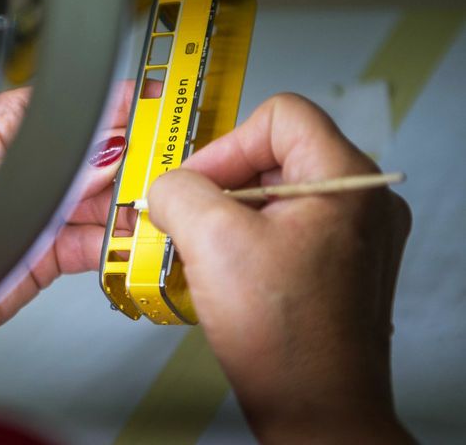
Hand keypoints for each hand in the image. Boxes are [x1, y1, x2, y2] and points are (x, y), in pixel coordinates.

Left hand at [0, 83, 136, 402]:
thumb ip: (45, 177)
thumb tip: (101, 155)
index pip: (66, 114)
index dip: (112, 107)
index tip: (154, 106)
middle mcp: (20, 174)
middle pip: (93, 156)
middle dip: (135, 157)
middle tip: (171, 162)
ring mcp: (35, 216)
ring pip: (99, 201)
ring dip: (132, 203)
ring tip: (162, 205)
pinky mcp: (43, 256)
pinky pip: (91, 243)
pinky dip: (117, 244)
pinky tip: (136, 240)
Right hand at [147, 93, 412, 442]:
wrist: (317, 414)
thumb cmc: (286, 339)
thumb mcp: (211, 242)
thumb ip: (178, 190)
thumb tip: (166, 185)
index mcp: (347, 181)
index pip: (281, 115)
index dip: (228, 143)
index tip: (197, 183)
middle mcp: (362, 203)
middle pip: (275, 154)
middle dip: (220, 185)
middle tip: (188, 219)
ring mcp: (355, 239)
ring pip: (275, 195)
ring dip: (228, 218)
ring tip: (205, 254)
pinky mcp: (340, 269)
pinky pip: (284, 230)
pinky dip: (247, 243)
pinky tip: (226, 277)